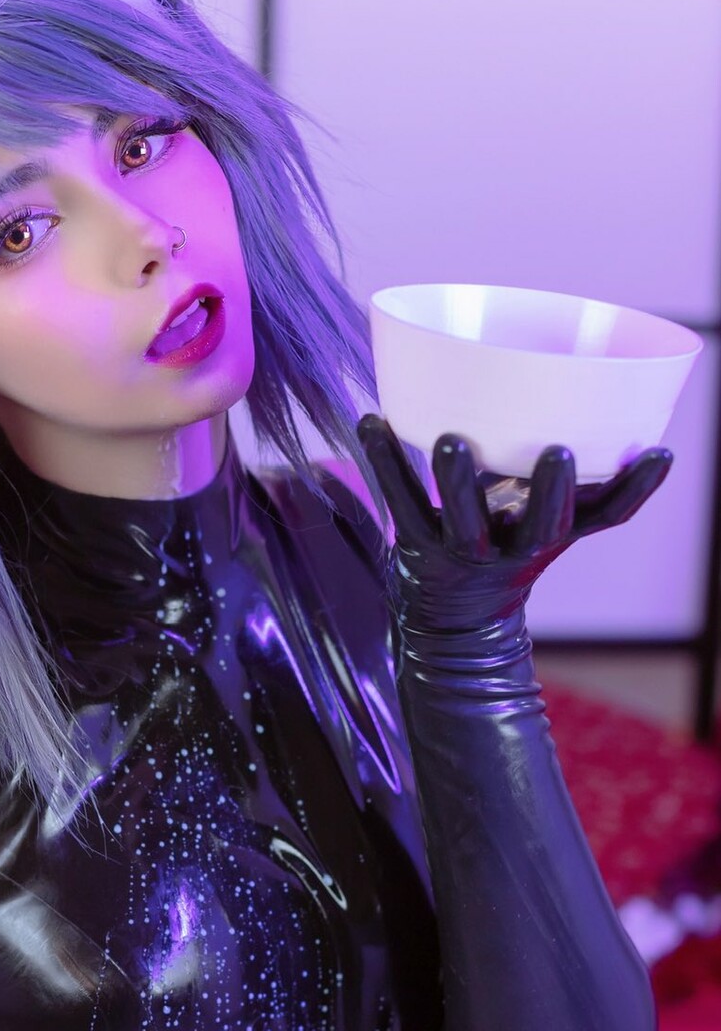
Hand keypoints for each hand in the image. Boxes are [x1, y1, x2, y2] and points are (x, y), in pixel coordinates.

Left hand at [355, 414, 671, 631]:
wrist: (453, 621)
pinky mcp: (417, 544)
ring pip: (464, 520)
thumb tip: (617, 409)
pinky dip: (385, 460)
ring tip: (450, 439)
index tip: (659, 452)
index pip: (608, 517)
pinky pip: (401, 500)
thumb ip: (574, 478)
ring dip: (457, 480)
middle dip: (551, 491)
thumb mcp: (548, 520)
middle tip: (558, 450)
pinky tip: (372, 420)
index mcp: (556, 536)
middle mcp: (516, 548)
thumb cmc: (508, 544)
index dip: (636, 489)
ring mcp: (465, 550)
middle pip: (542, 526)